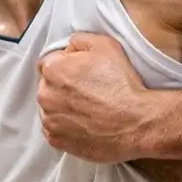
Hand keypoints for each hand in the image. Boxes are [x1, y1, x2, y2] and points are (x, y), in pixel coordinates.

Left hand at [37, 33, 166, 162]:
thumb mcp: (105, 45)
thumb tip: (68, 48)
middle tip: (88, 92)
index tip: (82, 73)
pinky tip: (85, 124)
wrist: (136, 123)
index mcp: (53, 70)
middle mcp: (45, 96)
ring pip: (51, 109)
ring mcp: (50, 121)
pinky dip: (66, 127)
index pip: (49, 63)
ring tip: (88, 110)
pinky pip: (55, 130)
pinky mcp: (57, 141)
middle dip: (62, 87)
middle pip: (48, 87)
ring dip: (63, 108)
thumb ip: (79, 41)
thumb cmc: (122, 84)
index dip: (67, 66)